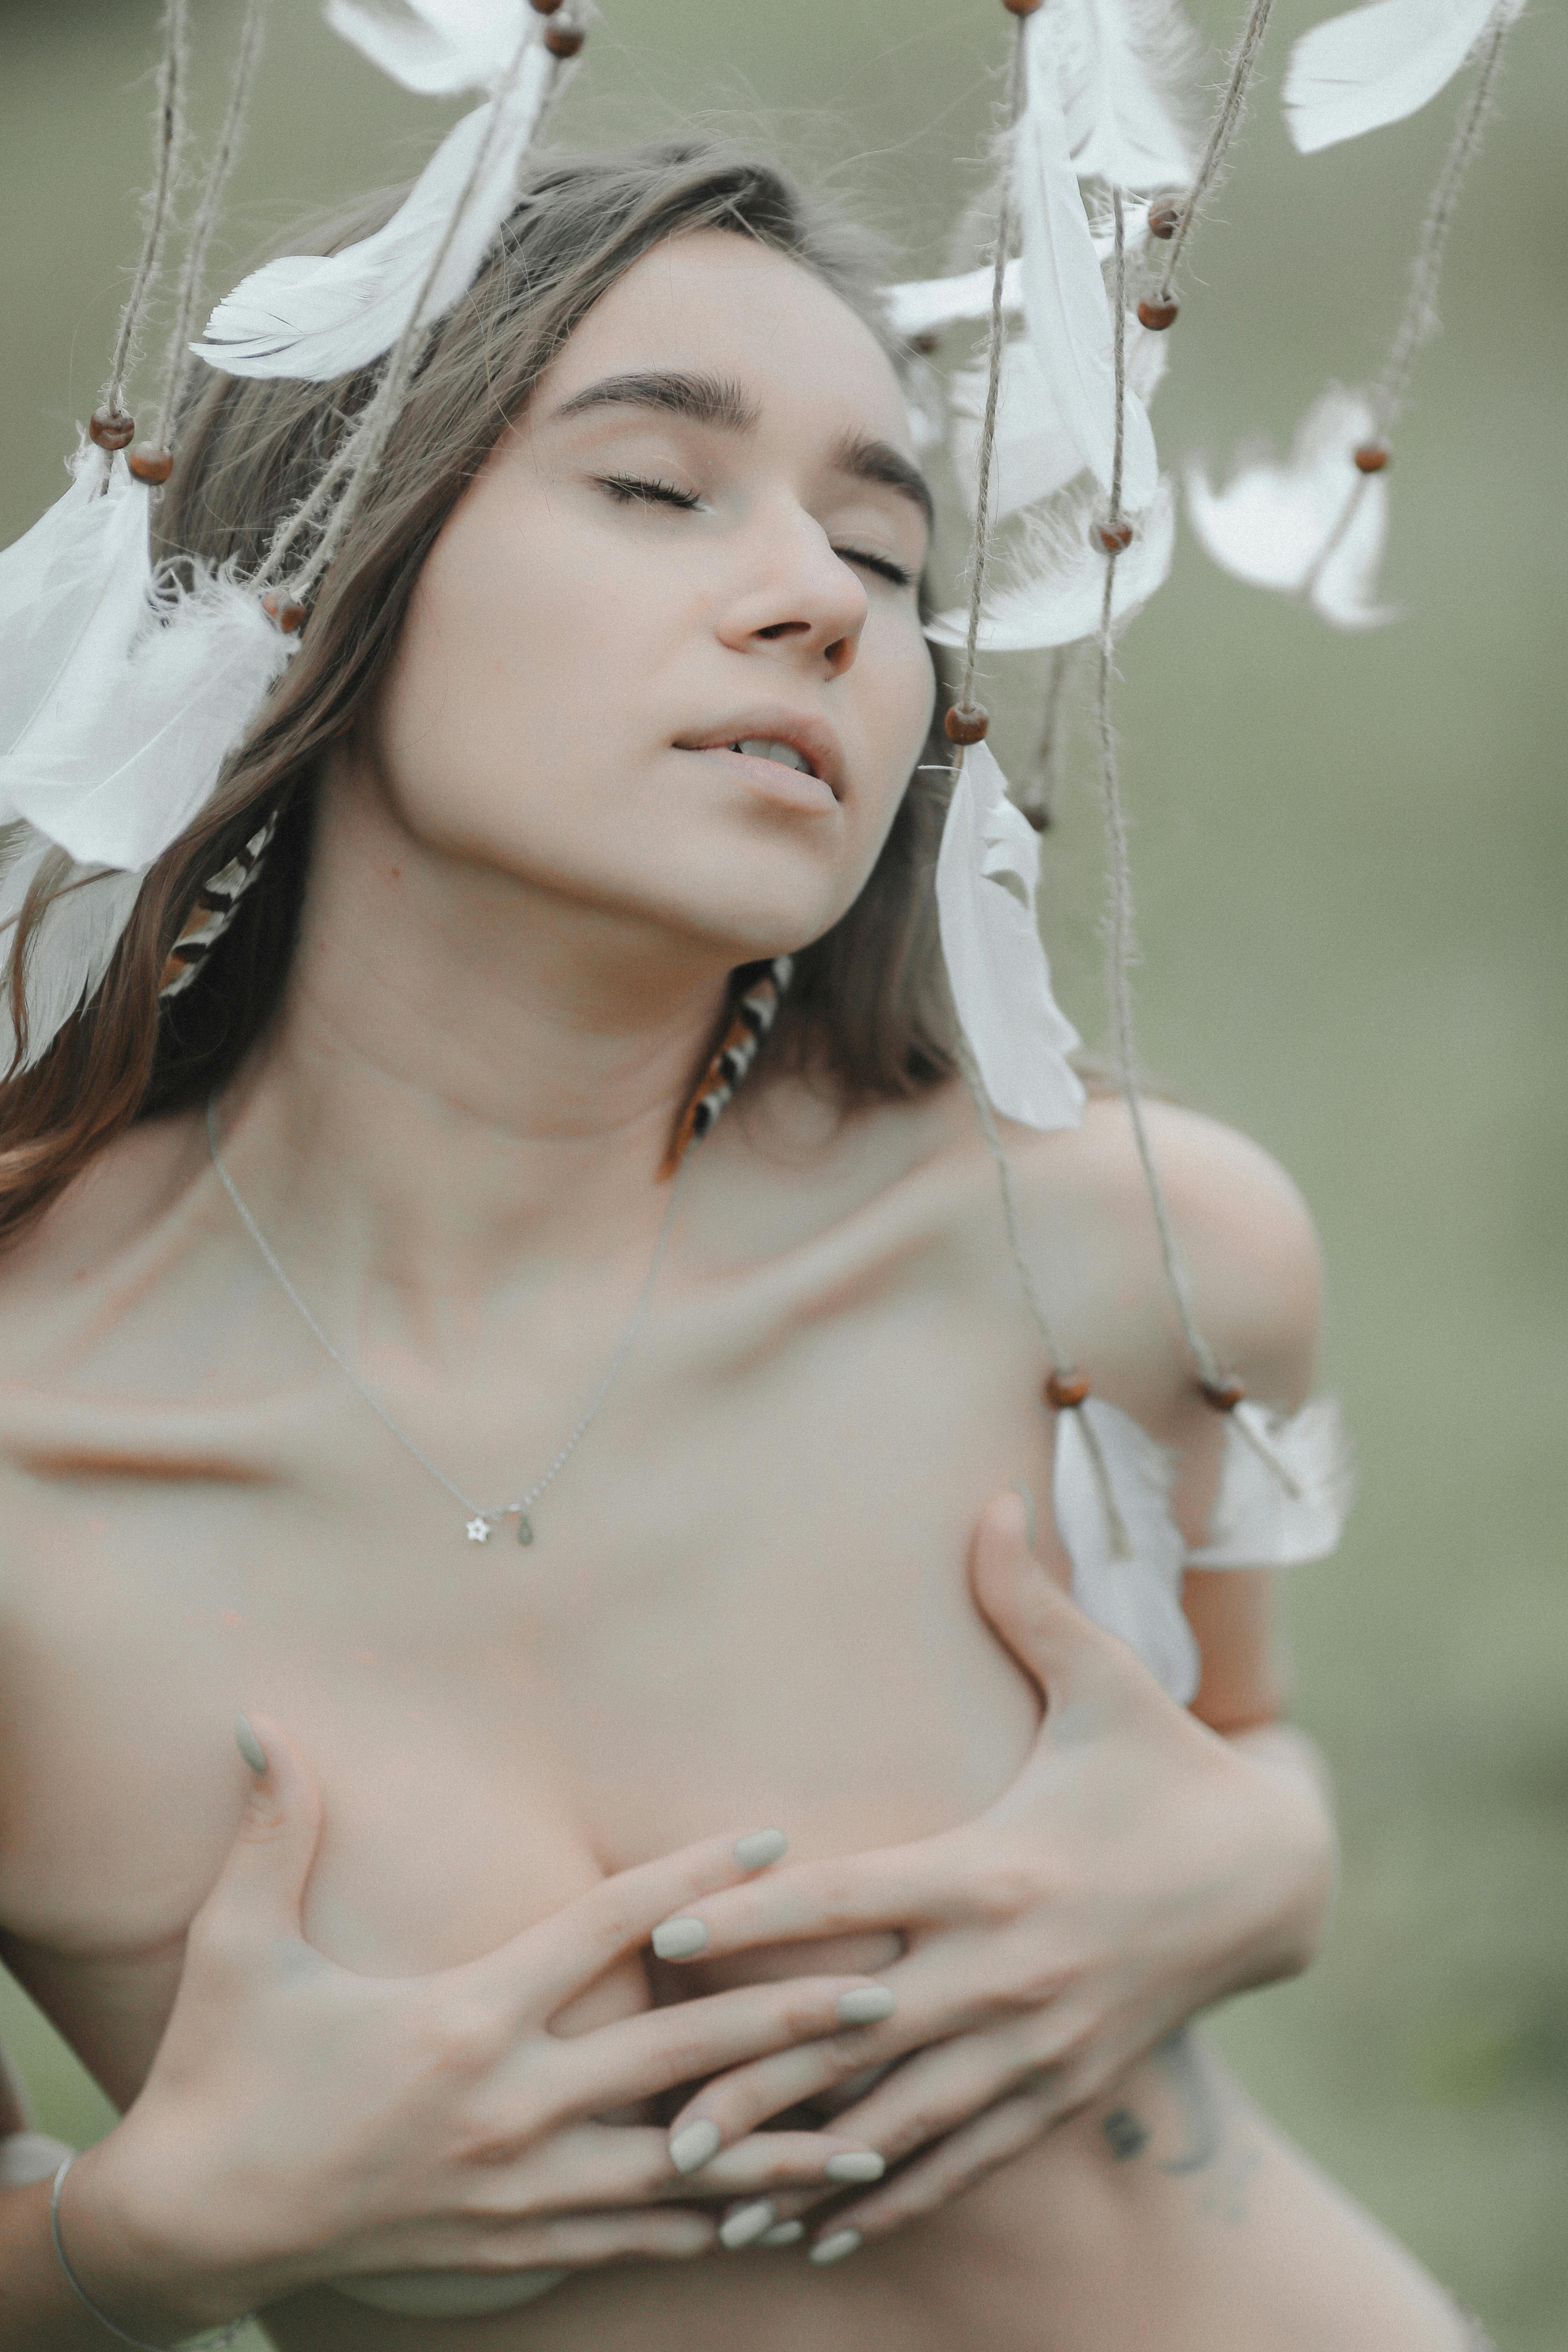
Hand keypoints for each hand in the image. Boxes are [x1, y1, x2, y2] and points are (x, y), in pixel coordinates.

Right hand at [61, 1722, 898, 2334]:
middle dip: (789, 2021)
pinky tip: (775, 2215)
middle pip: (681, 2053)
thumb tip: (258, 1725)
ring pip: (684, 2169)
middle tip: (884, 1993)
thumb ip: (269, 1834)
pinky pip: (639, 2234)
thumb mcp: (235, 1947)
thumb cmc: (219, 2075)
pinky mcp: (515, 2245)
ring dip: (781, 2147)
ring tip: (874, 2132)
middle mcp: (513, 2106)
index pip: (607, 1931)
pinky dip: (710, 2221)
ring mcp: (521, 2188)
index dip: (694, 1881)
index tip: (771, 1842)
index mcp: (467, 2021)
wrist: (188, 2225)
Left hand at [654, 1492, 1335, 2258]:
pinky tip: (822, 2227)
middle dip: (754, 2079)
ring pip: (900, 2119)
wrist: (1273, 1880)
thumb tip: (989, 1499)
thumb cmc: (1168, 1771)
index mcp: (997, 1871)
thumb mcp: (1110, 1683)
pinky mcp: (1064, 2088)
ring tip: (713, 2199)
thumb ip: (1032, 1604)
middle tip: (653, 2119)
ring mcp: (1037, 2043)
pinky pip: (964, 2155)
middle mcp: (1007, 1970)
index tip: (662, 1942)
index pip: (847, 1902)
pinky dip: (891, 2194)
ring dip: (804, 2163)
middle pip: (854, 2037)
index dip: (750, 1922)